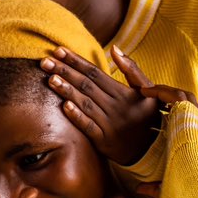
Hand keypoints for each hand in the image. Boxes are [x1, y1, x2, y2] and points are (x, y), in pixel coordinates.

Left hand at [40, 45, 162, 165]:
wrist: (153, 149)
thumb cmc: (148, 115)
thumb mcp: (149, 90)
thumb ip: (132, 69)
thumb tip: (114, 48)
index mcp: (125, 93)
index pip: (95, 73)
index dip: (76, 61)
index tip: (59, 50)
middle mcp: (116, 107)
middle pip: (86, 86)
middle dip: (65, 72)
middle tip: (45, 61)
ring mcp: (110, 125)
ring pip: (85, 104)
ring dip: (67, 91)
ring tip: (50, 78)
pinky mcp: (104, 141)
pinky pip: (89, 127)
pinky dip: (77, 116)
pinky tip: (63, 106)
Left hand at [131, 85, 197, 197]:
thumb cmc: (187, 191)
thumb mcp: (168, 188)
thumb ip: (154, 187)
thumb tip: (140, 189)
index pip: (187, 124)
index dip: (171, 117)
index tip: (155, 116)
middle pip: (186, 105)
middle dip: (168, 98)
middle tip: (147, 95)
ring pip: (182, 97)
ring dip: (163, 91)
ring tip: (144, 90)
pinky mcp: (191, 115)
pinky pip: (175, 96)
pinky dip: (160, 91)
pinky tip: (144, 91)